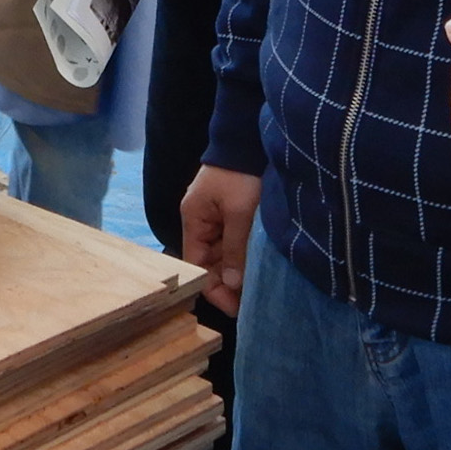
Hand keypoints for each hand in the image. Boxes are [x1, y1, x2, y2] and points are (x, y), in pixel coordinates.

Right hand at [180, 166, 261, 315]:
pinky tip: (256, 270)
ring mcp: (216, 218)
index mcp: (194, 220)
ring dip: (237, 271)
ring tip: (256, 291)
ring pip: (223, 255)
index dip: (212, 288)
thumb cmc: (240, 175)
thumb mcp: (239, 213)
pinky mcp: (230, 214)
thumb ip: (234, 249)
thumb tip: (233, 285)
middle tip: (251, 303)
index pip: (196, 265)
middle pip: (210, 263)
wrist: (247, 141)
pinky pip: (233, 244)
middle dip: (228, 283)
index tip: (234, 308)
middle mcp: (201, 222)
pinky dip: (243, 257)